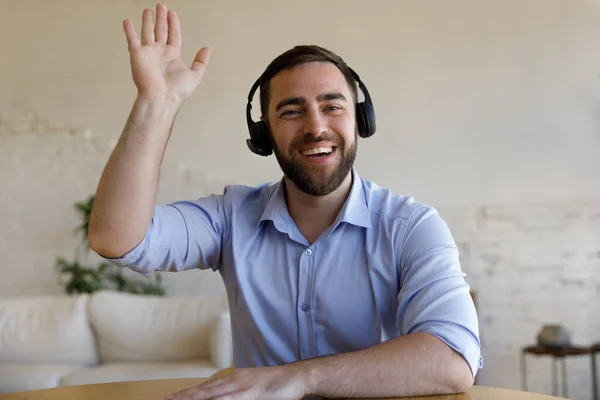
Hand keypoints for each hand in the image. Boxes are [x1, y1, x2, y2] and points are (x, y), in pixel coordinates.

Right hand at [123, 3, 210, 104]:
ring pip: (148, 32)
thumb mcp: (195, 75)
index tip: (172, 13)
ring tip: (148, 10)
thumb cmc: (176, 91)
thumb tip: (207, 49)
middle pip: (161, 30)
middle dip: (161, 18)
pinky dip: (129, 31)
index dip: (173, 24)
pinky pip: (132, 40)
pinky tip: (127, 22)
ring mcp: (148, 53)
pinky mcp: (137, 55)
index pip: (174, 35)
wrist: (161, 98)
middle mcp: (160, 52)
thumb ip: (200, 62)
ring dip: (148, 21)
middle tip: (161, 6)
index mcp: (173, 55)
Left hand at [166, 365, 308, 399]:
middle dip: (184, 397)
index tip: (171, 398)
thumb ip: (237, 394)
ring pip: (212, 395)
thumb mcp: (252, 389)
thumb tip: (223, 397)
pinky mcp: (251, 393)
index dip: (187, 394)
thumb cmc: (276, 385)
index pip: (205, 388)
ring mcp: (241, 386)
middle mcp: (234, 380)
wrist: (297, 377)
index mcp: (233, 378)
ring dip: (194, 398)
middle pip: (204, 391)